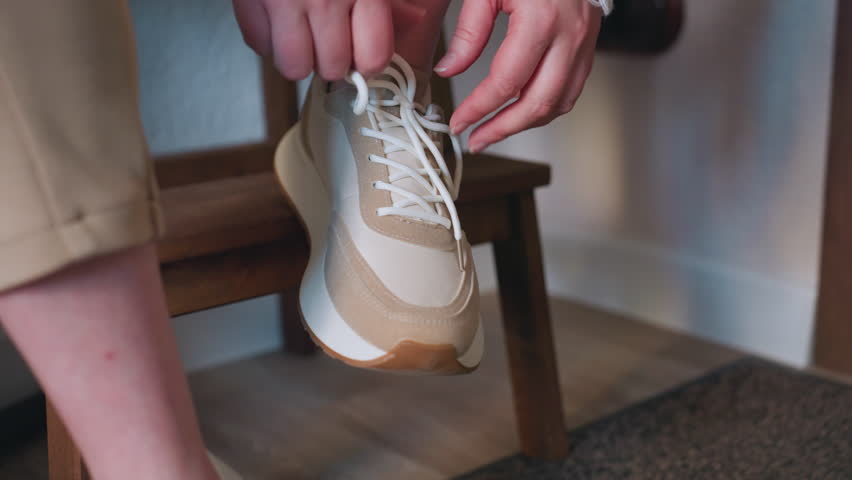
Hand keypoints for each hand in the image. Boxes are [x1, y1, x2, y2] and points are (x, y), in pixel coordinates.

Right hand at [232, 0, 424, 79]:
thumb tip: (410, 25)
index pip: (373, 56)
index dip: (368, 62)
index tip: (363, 55)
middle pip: (332, 67)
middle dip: (332, 61)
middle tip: (329, 41)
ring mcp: (284, 0)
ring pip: (294, 66)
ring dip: (298, 58)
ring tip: (302, 36)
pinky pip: (259, 45)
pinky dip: (267, 39)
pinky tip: (278, 19)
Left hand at [436, 0, 601, 151]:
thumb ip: (468, 32)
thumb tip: (449, 70)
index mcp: (542, 20)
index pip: (506, 83)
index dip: (479, 109)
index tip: (459, 122)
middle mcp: (570, 36)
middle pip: (538, 104)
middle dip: (503, 129)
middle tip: (476, 140)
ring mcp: (585, 42)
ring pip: (559, 103)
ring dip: (526, 123)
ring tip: (496, 130)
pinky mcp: (590, 45)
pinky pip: (571, 90)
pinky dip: (546, 107)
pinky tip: (522, 111)